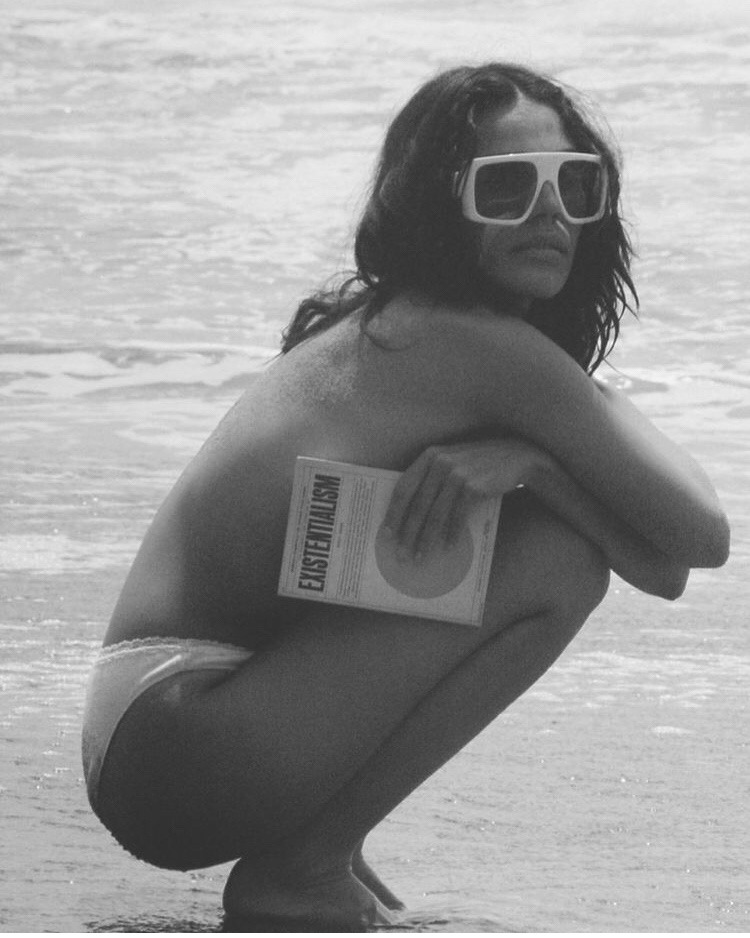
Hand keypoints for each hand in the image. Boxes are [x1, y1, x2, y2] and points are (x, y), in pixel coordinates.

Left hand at [382, 438, 548, 558]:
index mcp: (430, 456)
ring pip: (435, 514)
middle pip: (417, 505)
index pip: (404, 487)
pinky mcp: (474, 486)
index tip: (386, 534)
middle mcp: (441, 462)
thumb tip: (408, 516)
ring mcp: (458, 474)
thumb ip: (431, 479)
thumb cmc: (478, 465)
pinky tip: (448, 548)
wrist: (516, 456)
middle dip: (407, 533)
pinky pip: (458, 517)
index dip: (393, 513)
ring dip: (426, 540)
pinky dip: (452, 534)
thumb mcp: (451, 463)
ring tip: (420, 557)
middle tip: (400, 554)